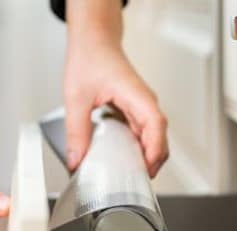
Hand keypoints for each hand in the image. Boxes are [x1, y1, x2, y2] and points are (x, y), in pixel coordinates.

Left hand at [64, 0, 167, 177]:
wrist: (94, 42)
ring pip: (154, 138)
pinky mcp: (136, 111)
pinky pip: (143, 134)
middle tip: (135, 182)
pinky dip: (138, 149)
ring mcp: (142, 107)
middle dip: (153, 161)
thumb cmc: (91, 58)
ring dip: (146, 157)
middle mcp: (145, 102)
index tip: (147, 168)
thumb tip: (76, 160)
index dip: (155, 149)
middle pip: (160, 137)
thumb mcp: (76, 97)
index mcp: (137, 95)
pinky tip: (124, 160)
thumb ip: (76, 131)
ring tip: (130, 176)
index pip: (156, 125)